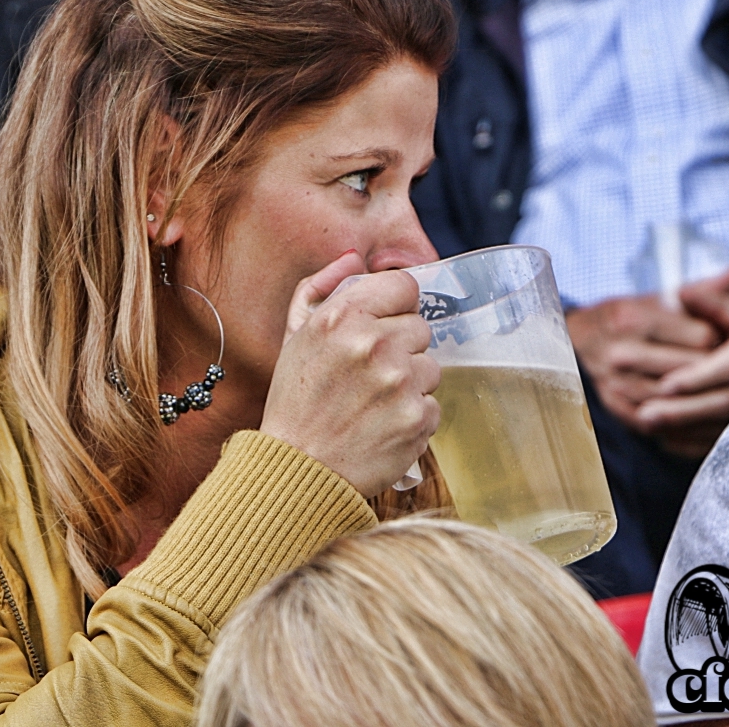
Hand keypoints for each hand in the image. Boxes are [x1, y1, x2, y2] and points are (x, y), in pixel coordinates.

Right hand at [262, 251, 440, 497]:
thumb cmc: (295, 401)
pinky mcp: (417, 418)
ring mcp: (399, 382)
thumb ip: (320, 288)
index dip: (394, 306)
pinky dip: (413, 416)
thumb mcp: (294, 336)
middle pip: (420, 327)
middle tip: (368, 375)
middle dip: (400, 348)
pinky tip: (383, 425)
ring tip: (374, 403)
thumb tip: (353, 257)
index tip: (381, 326)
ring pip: (431, 366)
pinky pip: (434, 404)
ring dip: (410, 383)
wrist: (298, 469)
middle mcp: (373, 344)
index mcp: (341, 317)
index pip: (404, 286)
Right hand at [566, 286, 722, 434]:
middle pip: (691, 369)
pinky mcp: (614, 406)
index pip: (701, 337)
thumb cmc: (630, 316)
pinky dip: (680, 418)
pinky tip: (698, 412)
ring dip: (702, 398)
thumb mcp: (662, 296)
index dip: (724, 341)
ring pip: (677, 398)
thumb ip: (705, 288)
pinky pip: (658, 419)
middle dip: (717, 371)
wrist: (580, 339)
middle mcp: (621, 350)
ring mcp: (615, 381)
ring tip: (722, 391)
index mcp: (633, 317)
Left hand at [635, 276, 728, 454]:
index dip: (697, 378)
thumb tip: (681, 294)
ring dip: (687, 428)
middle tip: (645, 414)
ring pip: (726, 423)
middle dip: (684, 410)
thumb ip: (711, 298)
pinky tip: (668, 439)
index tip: (665, 385)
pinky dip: (698, 441)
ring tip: (648, 426)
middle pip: (726, 401)